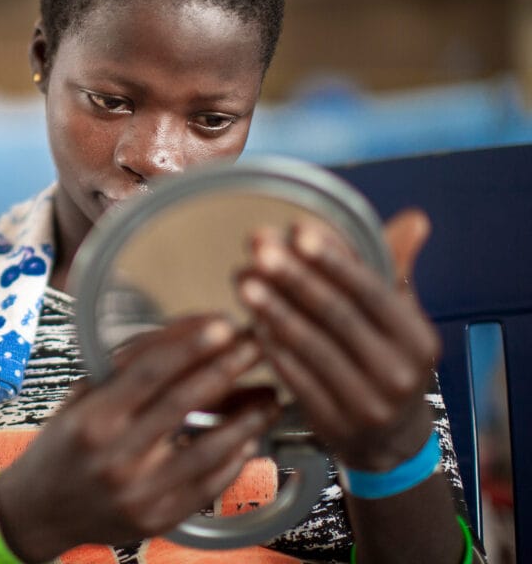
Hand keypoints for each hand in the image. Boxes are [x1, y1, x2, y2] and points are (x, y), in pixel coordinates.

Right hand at [0, 315, 278, 560]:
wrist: (39, 511)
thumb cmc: (64, 444)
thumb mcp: (81, 397)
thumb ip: (128, 369)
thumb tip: (187, 335)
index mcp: (92, 419)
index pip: (148, 371)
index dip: (190, 344)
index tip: (224, 324)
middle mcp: (115, 456)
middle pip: (184, 402)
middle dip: (228, 367)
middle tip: (258, 345)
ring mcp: (140, 492)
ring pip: (209, 448)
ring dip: (248, 417)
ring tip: (271, 395)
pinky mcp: (159, 519)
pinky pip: (210, 484)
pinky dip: (235, 457)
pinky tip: (250, 436)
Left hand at [237, 209, 439, 470]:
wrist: (392, 441)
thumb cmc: (387, 362)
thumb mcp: (399, 320)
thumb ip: (394, 269)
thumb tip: (412, 219)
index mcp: (417, 339)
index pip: (372, 291)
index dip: (333, 259)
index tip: (297, 230)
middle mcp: (398, 372)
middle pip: (337, 315)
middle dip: (293, 277)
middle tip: (258, 249)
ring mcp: (367, 403)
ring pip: (311, 346)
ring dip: (272, 309)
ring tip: (243, 280)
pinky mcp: (334, 424)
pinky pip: (295, 378)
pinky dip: (271, 348)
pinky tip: (249, 323)